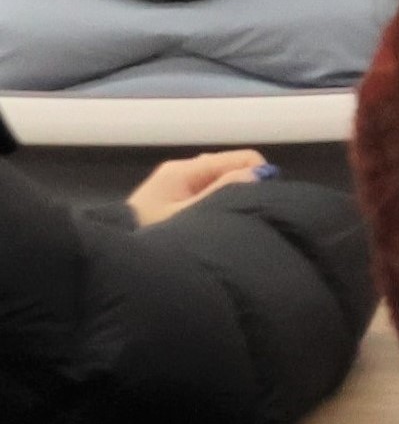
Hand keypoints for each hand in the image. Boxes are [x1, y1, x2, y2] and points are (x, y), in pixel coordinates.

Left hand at [127, 151, 271, 226]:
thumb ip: (224, 191)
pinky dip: (216, 204)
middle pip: (230, 167)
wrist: (111, 266)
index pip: (241, 157)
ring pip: (219, 181)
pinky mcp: (170, 201)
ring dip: (229, 197)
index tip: (262, 206)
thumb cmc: (149, 238)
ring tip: (227, 225)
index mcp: (184, 170)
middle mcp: (180, 171)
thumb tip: (262, 172)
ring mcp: (174, 185)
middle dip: (245, 187)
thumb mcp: (189, 216)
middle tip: (244, 219)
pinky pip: (205, 193)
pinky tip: (212, 225)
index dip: (258, 177)